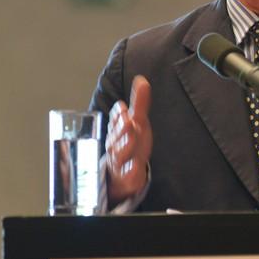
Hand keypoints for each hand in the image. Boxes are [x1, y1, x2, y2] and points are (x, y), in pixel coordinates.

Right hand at [105, 75, 152, 204]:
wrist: (120, 175)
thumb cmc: (129, 144)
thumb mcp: (137, 123)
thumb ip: (140, 103)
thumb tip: (142, 79)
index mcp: (118, 131)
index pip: (116, 122)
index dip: (118, 115)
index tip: (123, 108)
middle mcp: (116, 145)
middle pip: (118, 137)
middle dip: (122, 128)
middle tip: (128, 120)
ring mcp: (121, 163)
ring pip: (121, 155)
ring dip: (125, 145)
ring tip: (131, 138)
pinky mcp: (127, 178)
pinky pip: (128, 176)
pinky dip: (130, 173)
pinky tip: (135, 168)